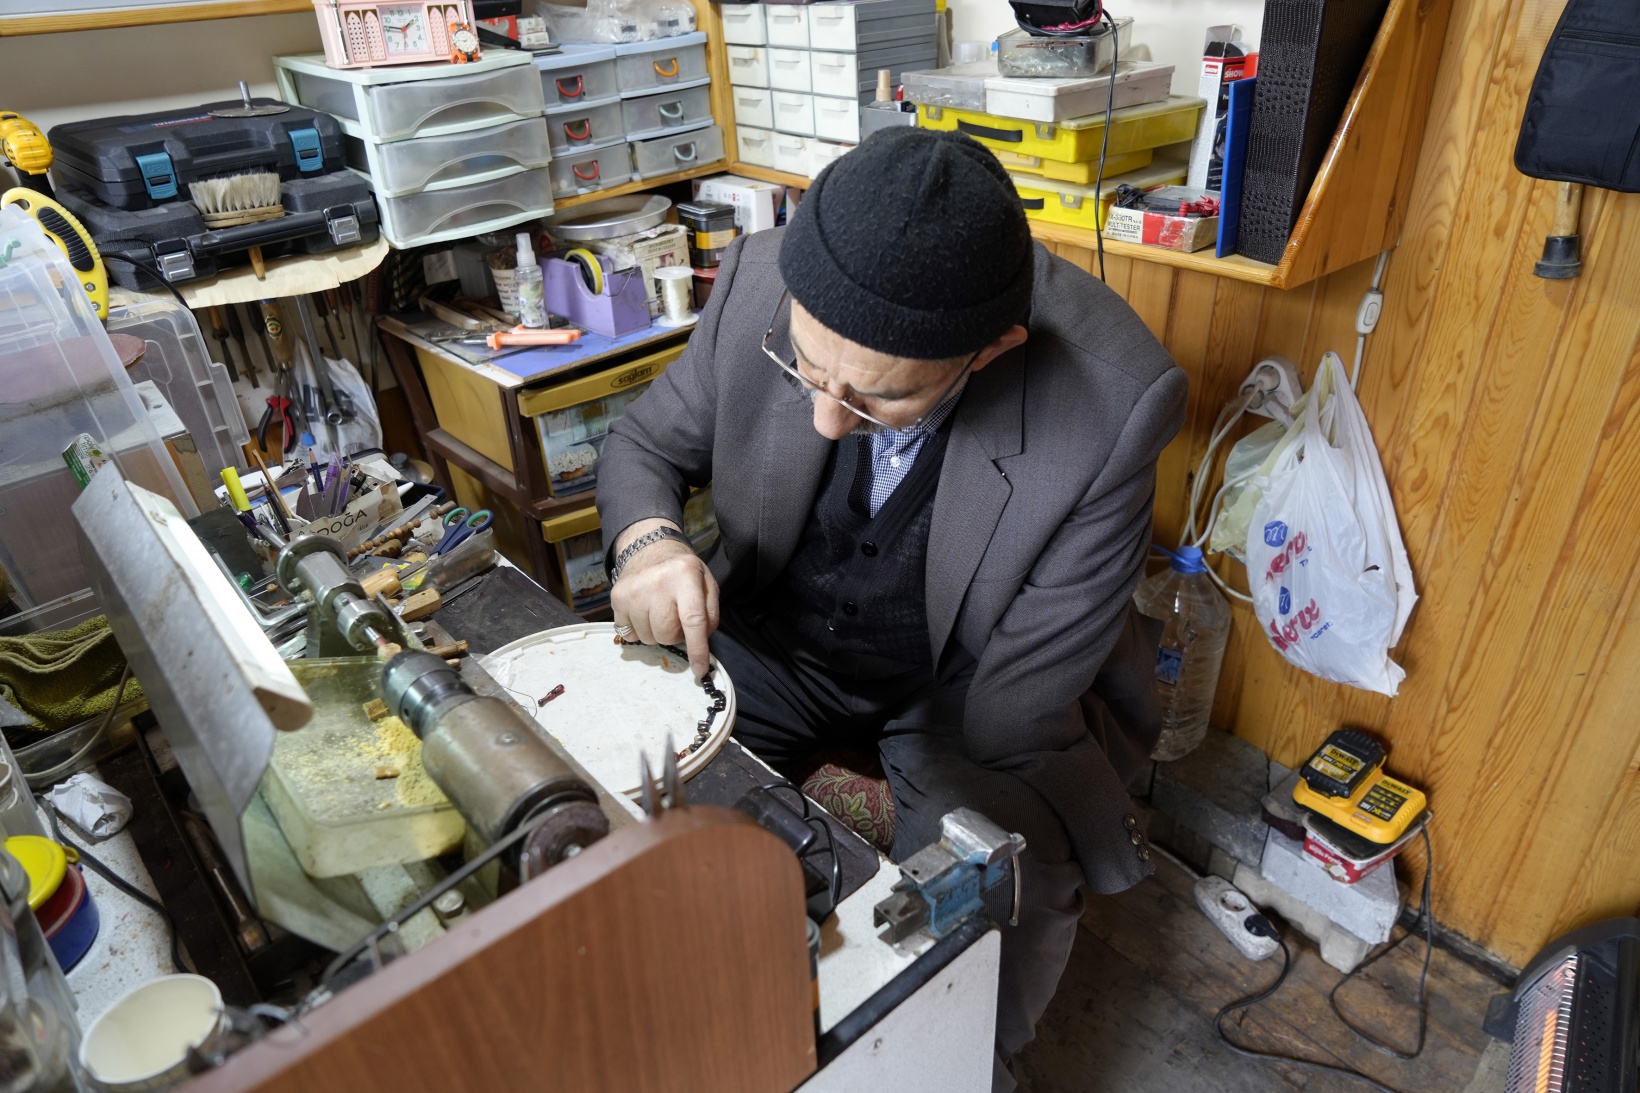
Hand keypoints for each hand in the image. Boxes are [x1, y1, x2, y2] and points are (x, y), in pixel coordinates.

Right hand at [611, 528, 719, 677]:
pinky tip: (644, 613)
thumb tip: (701, 645)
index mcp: (685, 575)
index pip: (693, 620)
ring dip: (657, 633)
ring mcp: (634, 590)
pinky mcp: (617, 598)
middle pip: (667, 634)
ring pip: (649, 638)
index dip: (697, 649)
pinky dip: (640, 630)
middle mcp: (658, 582)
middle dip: (675, 635)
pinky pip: (630, 634)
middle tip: (676, 618)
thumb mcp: (706, 584)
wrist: (650, 549)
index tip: (699, 669)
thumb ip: (710, 614)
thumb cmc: (683, 572)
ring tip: (659, 612)